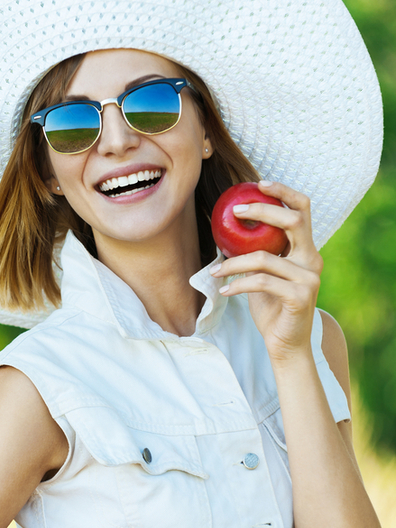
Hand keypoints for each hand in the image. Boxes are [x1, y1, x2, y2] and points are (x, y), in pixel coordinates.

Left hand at [210, 181, 322, 363]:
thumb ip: (255, 252)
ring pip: (265, 257)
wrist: (284, 344)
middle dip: (262, 211)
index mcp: (305, 250)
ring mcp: (309, 278)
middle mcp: (312, 259)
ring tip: (215, 271)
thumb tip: (226, 228)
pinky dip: (238, 284)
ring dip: (233, 263)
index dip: (284, 192)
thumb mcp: (262, 275)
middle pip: (293, 221)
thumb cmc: (271, 307)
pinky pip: (262, 282)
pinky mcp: (300, 296)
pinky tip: (224, 290)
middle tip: (235, 212)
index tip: (259, 184)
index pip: (303, 210)